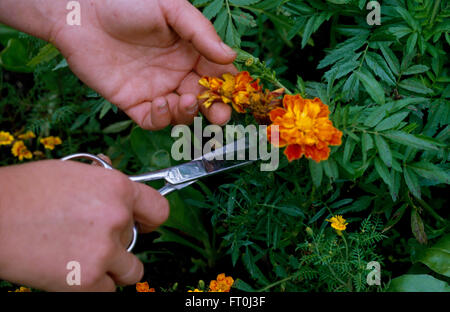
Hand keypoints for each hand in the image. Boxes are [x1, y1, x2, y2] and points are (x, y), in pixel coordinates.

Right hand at [0, 160, 168, 290]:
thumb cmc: (25, 191)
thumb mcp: (72, 172)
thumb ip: (102, 182)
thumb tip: (116, 181)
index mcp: (118, 188)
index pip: (159, 210)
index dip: (150, 219)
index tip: (142, 224)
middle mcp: (117, 218)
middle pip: (136, 241)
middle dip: (118, 242)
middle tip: (90, 239)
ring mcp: (104, 250)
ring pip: (130, 271)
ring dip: (113, 268)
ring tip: (84, 258)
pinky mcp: (86, 280)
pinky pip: (106, 291)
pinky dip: (92, 286)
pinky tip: (71, 272)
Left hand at [51, 0, 236, 129]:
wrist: (81, 12)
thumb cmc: (127, 2)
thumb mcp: (170, 8)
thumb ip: (201, 33)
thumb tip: (230, 57)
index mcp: (190, 51)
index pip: (217, 74)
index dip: (227, 87)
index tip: (234, 95)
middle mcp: (176, 73)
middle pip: (203, 99)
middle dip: (214, 110)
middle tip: (219, 116)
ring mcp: (155, 89)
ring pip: (181, 113)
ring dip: (188, 113)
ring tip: (186, 100)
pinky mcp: (133, 102)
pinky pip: (153, 120)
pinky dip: (161, 119)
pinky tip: (161, 103)